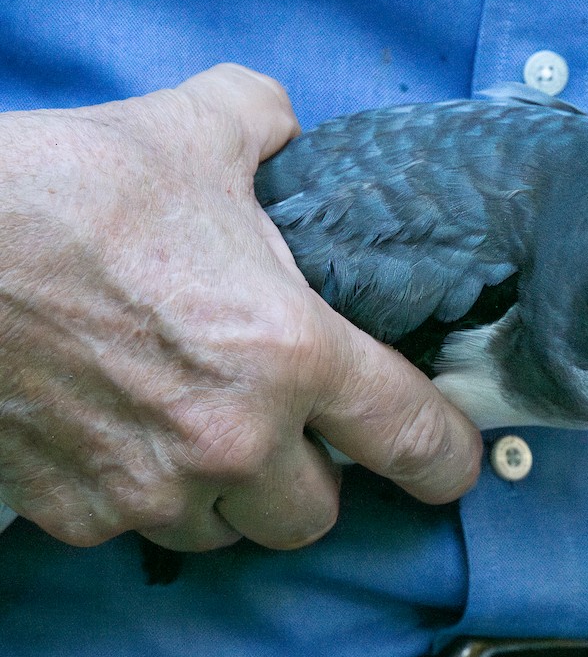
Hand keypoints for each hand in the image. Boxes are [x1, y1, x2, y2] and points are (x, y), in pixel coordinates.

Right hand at [0, 64, 480, 551]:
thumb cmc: (68, 190)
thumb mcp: (197, 131)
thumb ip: (267, 126)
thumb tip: (281, 125)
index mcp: (291, 353)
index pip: (411, 437)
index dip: (445, 459)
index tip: (450, 466)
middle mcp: (233, 437)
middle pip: (315, 515)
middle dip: (310, 479)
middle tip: (288, 432)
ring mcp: (150, 485)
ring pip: (226, 531)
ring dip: (226, 494)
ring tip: (197, 427)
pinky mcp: (77, 509)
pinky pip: (135, 530)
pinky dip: (140, 493)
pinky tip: (121, 432)